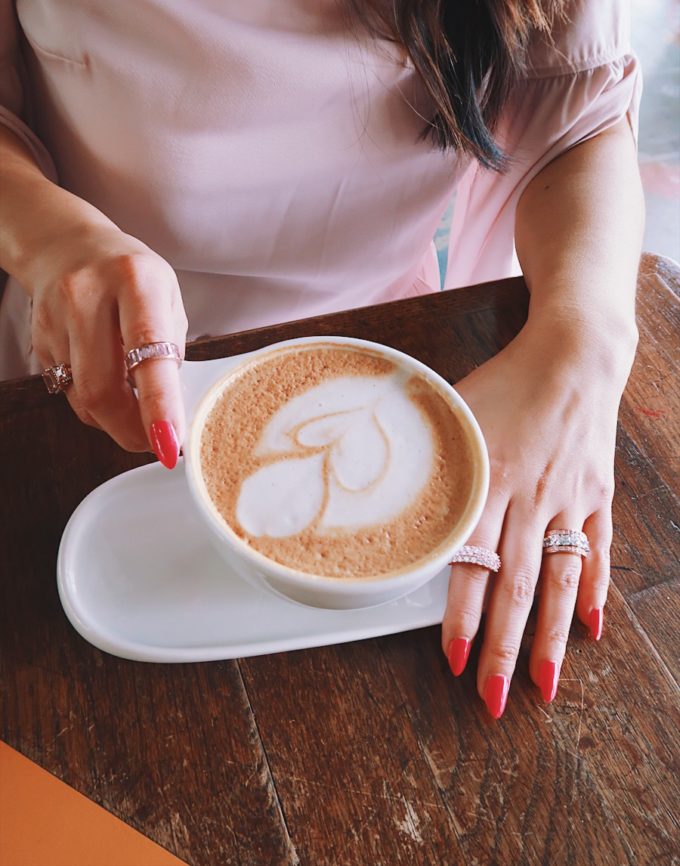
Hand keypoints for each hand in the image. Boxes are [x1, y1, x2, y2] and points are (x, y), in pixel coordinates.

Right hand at [28, 223, 187, 461]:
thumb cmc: (132, 278)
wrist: (68, 246)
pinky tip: (109, 383)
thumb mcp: (167, 298)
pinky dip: (95, 403)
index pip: (149, 353)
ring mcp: (56, 318)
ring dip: (115, 420)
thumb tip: (172, 415)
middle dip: (132, 430)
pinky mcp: (38, 340)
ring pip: (84, 398)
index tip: (169, 443)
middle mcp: (89, 296)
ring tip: (136, 408)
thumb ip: (170, 351)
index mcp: (136, 282)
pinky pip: (69, 392)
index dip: (159, 405)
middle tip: (155, 442)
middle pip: (103, 389)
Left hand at [441, 314, 635, 716]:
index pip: (472, 564)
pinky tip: (591, 629)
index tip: (454, 659)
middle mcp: (530, 499)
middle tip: (494, 696)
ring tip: (544, 684)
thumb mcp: (453, 412)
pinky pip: (597, 551)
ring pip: (560, 580)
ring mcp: (569, 501)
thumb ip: (422, 457)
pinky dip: (595, 591)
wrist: (574, 355)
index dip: (462, 616)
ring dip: (550, 637)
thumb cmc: (506, 382)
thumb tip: (374, 488)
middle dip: (504, 646)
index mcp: (489, 481)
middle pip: (517, 587)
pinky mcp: (597, 496)